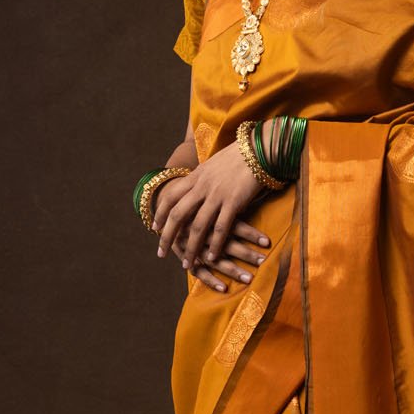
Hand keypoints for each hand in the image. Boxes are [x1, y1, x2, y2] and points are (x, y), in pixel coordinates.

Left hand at [153, 146, 272, 290]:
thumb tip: (196, 185)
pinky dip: (214, 246)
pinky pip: (220, 229)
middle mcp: (202, 186)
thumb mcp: (214, 164)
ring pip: (197, 226)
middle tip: (161, 253)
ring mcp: (217, 195)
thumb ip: (203, 177)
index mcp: (196, 176)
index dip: (161, 213)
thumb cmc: (239, 156)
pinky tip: (211, 258)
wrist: (258, 148)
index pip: (170, 197)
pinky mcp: (233, 202)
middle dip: (167, 237)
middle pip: (177, 215)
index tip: (154, 227)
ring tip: (187, 264)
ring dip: (191, 248)